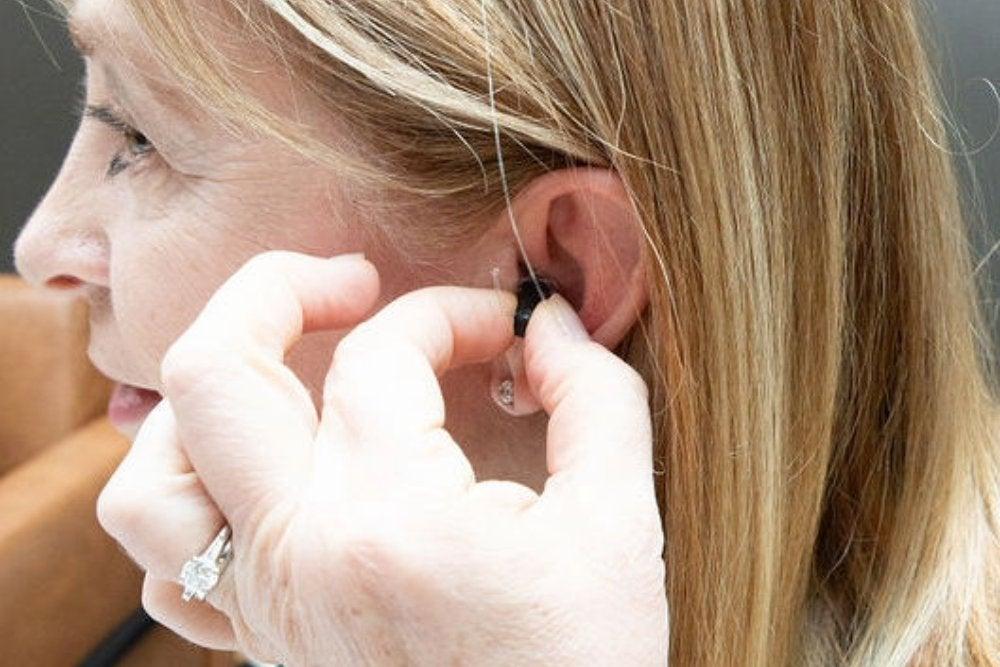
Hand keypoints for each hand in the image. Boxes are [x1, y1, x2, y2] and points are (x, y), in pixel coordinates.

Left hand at [96, 250, 668, 665]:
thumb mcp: (617, 529)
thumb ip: (596, 403)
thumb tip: (551, 328)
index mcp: (387, 520)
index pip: (381, 354)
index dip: (448, 314)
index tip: (499, 328)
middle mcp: (296, 557)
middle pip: (214, 374)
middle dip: (276, 289)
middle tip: (348, 282)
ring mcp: (261, 607)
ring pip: (152, 478)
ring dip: (207, 401)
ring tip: (282, 379)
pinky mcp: (261, 641)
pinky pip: (167, 565)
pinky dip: (192, 502)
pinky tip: (259, 481)